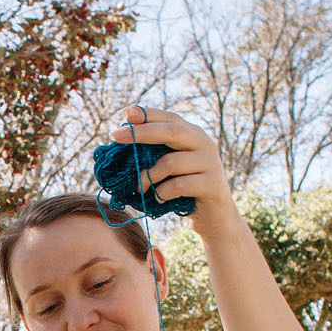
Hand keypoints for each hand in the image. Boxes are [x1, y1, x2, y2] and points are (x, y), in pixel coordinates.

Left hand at [108, 105, 240, 238]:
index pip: (170, 119)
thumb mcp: (170, 168)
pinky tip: (157, 199)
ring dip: (147, 176)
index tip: (126, 113)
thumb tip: (120, 143)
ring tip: (138, 188)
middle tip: (116, 137)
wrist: (215, 217)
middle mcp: (204, 144)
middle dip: (140, 133)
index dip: (148, 115)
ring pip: (170, 162)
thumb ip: (154, 154)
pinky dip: (162, 192)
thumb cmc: (184, 191)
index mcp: (193, 135)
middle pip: (171, 132)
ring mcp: (210, 163)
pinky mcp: (212, 185)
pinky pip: (178, 185)